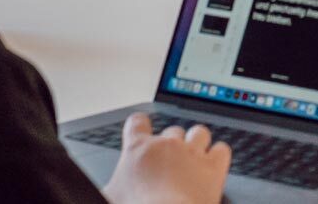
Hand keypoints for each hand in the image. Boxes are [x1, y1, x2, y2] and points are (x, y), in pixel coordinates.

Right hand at [102, 113, 230, 203]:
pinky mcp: (214, 168)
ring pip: (198, 133)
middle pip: (171, 131)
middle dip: (171, 145)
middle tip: (167, 165)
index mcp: (138, 149)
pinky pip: (221, 149)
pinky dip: (218, 155)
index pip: (137, 122)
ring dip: (197, 143)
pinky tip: (213, 164)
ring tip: (193, 159)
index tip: (141, 130)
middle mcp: (166, 145)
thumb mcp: (107, 196)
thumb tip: (96, 193)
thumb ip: (108, 187)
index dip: (139, 126)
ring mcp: (192, 154)